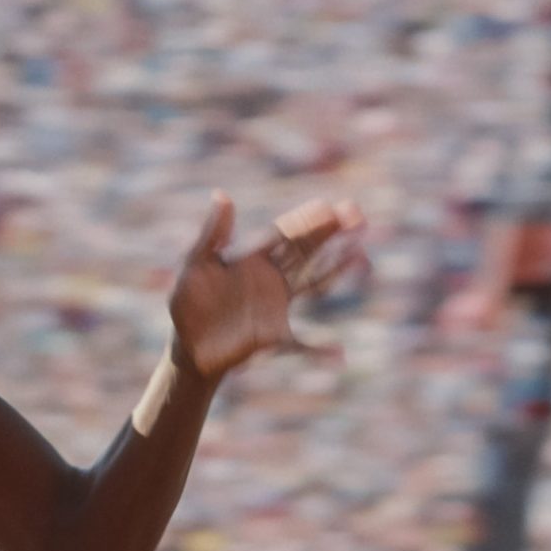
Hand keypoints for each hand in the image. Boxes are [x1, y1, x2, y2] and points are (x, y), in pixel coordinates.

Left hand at [168, 191, 368, 379]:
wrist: (189, 347)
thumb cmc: (189, 304)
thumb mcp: (195, 266)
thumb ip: (212, 234)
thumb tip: (222, 195)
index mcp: (252, 259)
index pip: (284, 234)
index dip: (306, 221)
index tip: (328, 207)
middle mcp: (271, 279)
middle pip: (306, 251)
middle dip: (330, 234)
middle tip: (356, 214)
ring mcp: (276, 307)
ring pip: (315, 283)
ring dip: (337, 269)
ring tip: (361, 255)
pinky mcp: (274, 338)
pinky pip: (302, 345)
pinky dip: (320, 351)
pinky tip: (339, 355)